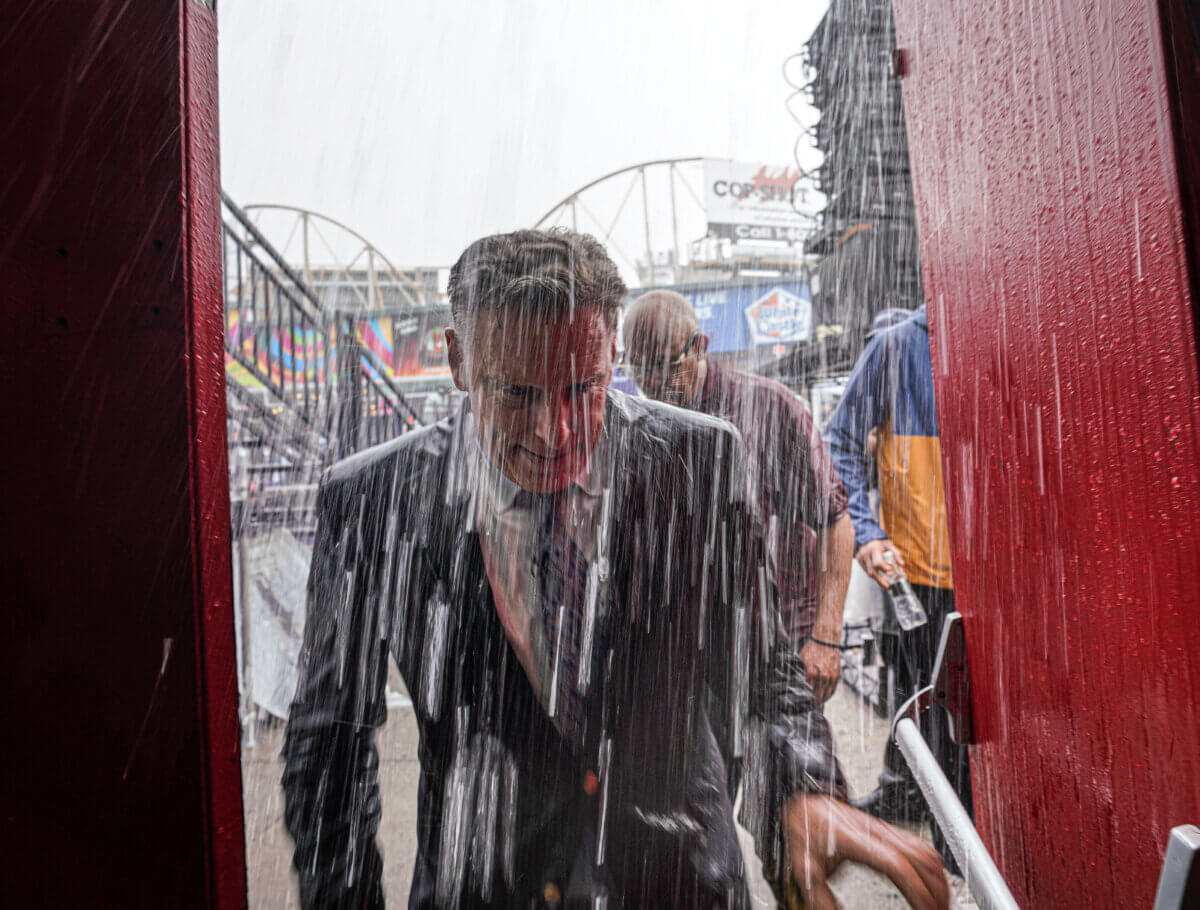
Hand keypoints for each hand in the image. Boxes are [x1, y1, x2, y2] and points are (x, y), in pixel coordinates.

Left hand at [785, 794, 948, 909]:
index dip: (916, 889)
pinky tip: (935, 879)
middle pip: (919, 859)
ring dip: (938, 878)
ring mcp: (884, 829)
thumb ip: (820, 896)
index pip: (897, 865)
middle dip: (936, 889)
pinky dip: (933, 864)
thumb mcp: (804, 866)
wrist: (806, 800)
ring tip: (941, 902)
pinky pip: (919, 845)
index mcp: (857, 841)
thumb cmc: (805, 828)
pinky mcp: (887, 829)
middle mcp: (876, 832)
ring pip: (924, 850)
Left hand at [799, 637, 840, 702]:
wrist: (825, 640)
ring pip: (825, 696)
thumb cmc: (811, 649)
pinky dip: (827, 696)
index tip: (799, 705)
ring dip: (820, 701)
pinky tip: (823, 699)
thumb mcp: (801, 660)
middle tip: (806, 708)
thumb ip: (799, 673)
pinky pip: (833, 691)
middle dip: (811, 703)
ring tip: (814, 706)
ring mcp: (830, 677)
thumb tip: (793, 684)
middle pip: (816, 697)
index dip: (803, 700)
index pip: (806, 692)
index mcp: (811, 673)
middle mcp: (822, 676)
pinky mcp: (836, 676)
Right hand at [855, 539, 903, 589]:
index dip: (883, 568)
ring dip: (877, 578)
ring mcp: (861, 557)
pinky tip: (878, 576)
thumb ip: (896, 554)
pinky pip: (866, 570)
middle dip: (880, 580)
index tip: (890, 572)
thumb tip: (902, 565)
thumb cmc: (880, 542)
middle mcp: (866, 553)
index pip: (877, 562)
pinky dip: (873, 574)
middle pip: (872, 570)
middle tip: (887, 587)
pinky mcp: (858, 560)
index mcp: (874, 548)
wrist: (866, 538)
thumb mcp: (889, 545)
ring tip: (884, 584)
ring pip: (869, 572)